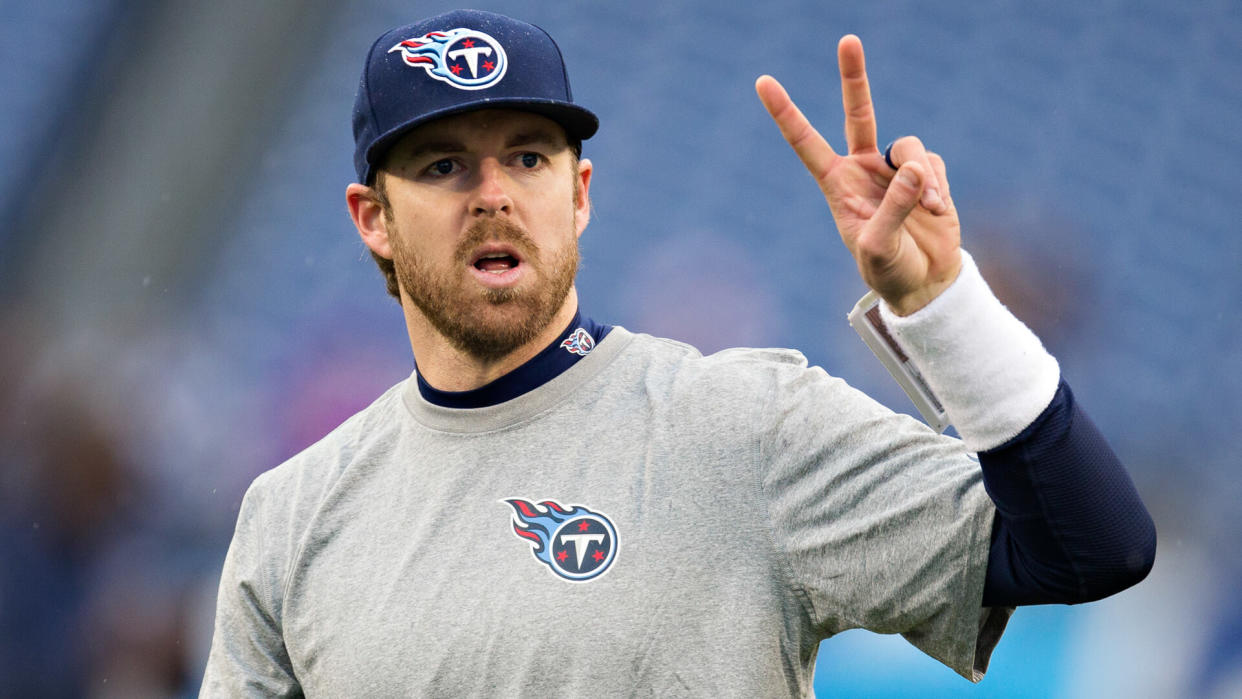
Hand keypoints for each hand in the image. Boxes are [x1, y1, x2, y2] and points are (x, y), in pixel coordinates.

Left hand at [755, 35, 960, 315]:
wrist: (925, 283)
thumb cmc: (889, 271)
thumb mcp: (879, 249)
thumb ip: (892, 210)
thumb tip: (911, 168)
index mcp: (836, 185)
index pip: (806, 143)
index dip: (786, 113)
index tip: (763, 82)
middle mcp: (863, 169)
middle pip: (858, 113)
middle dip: (854, 77)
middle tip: (847, 40)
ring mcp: (895, 169)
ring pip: (908, 146)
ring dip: (920, 178)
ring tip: (928, 208)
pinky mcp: (926, 173)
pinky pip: (932, 164)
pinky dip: (936, 187)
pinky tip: (935, 212)